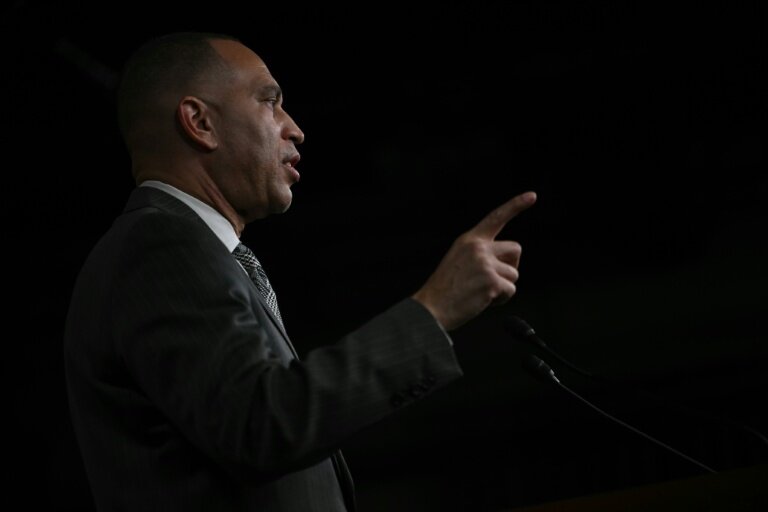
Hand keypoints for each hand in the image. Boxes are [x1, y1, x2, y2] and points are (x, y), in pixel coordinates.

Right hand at [412, 191, 536, 330]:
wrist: (431, 308)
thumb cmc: (444, 290)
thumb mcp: (458, 260)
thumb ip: (481, 254)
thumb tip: (507, 262)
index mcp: (469, 240)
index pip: (496, 217)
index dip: (516, 205)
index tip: (532, 196)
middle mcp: (478, 247)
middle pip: (515, 249)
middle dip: (510, 265)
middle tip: (493, 279)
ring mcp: (485, 264)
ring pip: (513, 273)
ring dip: (503, 286)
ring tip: (481, 292)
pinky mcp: (492, 281)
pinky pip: (511, 290)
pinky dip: (502, 299)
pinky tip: (483, 301)